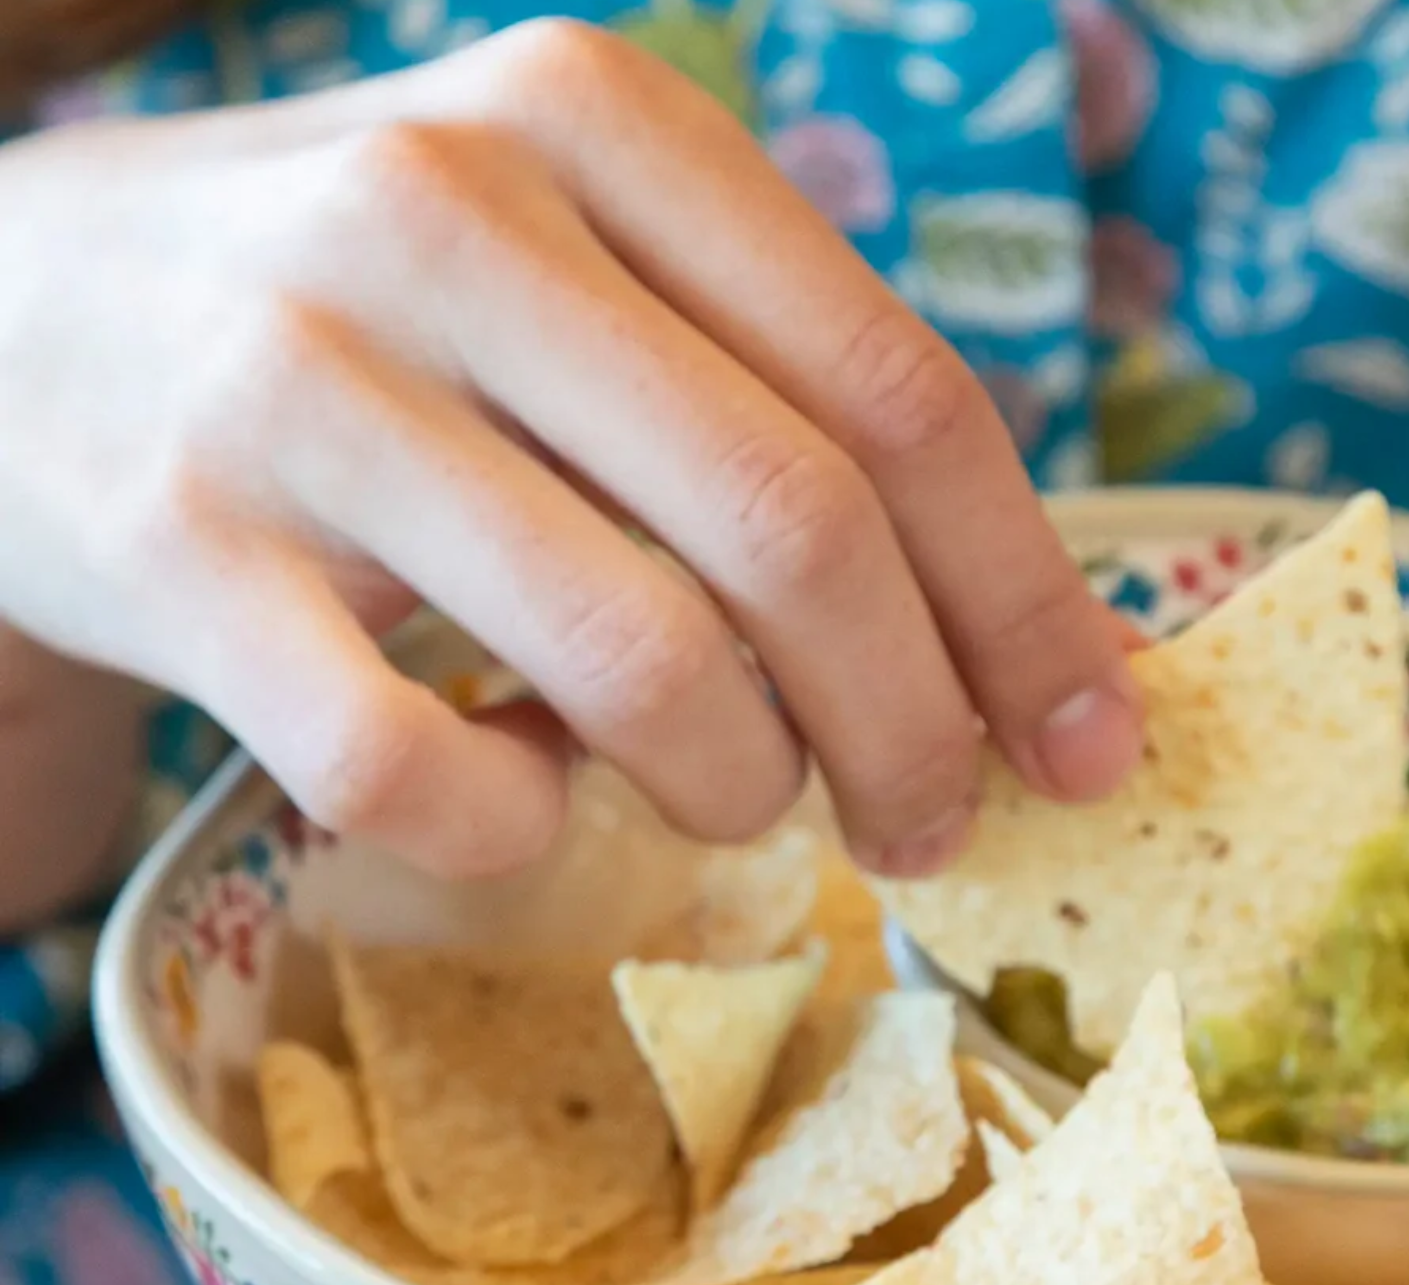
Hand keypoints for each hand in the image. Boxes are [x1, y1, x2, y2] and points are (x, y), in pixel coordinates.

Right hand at [0, 26, 1139, 878]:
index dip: (1029, 604)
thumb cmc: (379, 328)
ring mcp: (299, 381)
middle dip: (912, 731)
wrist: (11, 316)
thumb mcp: (583, 277)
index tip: (1095, 748)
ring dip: (733, 785)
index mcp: (599, 128)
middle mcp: (450, 215)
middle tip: (931, 826)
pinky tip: (517, 789)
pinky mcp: (177, 551)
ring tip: (719, 790)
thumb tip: (1035, 654)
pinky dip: (515, 826)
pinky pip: (424, 772)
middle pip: (801, 538)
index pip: (902, 398)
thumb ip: (784, 409)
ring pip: (641, 668)